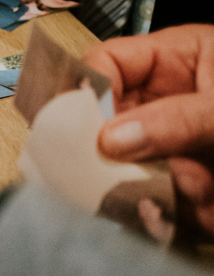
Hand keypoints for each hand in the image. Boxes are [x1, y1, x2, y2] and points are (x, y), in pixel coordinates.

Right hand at [85, 25, 213, 228]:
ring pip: (134, 172)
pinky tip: (212, 209)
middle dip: (124, 153)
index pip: (107, 64)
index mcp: (178, 60)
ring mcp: (179, 150)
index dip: (85, 91)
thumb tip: (107, 139)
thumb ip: (172, 119)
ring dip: (164, 188)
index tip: (76, 126)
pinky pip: (163, 204)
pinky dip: (185, 214)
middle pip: (109, 124)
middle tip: (126, 171)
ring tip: (205, 190)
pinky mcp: (193, 191)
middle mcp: (169, 103)